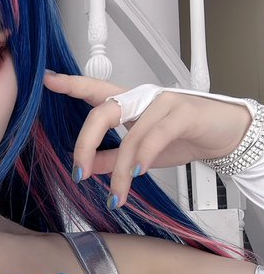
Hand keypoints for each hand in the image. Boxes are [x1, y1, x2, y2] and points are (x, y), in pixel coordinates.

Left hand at [43, 72, 252, 208]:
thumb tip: (84, 167)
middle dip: (85, 143)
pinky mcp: (183, 113)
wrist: (225, 135)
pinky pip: (155, 135)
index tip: (48, 79)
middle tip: (77, 171)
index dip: (71, 84)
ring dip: (120, 170)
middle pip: (102, 110)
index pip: (95, 89)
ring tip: (117, 195)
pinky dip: (144, 156)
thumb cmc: (184, 138)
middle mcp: (142, 97)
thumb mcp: (141, 154)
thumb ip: (111, 157)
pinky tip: (140, 172)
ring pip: (130, 134)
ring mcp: (163, 102)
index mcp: (129, 103)